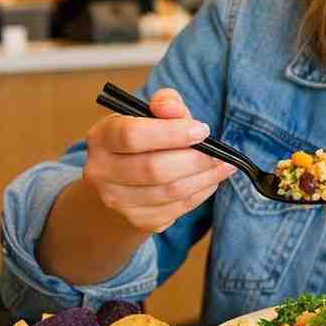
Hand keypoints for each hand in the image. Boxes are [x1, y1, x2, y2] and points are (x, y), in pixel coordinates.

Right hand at [83, 88, 235, 233]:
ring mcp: (117, 201)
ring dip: (205, 178)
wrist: (123, 183)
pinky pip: (177, 208)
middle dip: (195, 159)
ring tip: (224, 165)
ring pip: (170, 191)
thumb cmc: (143, 142)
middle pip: (154, 168)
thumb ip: (166, 104)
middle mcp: (101, 171)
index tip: (203, 130)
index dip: (172, 133)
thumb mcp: (152, 115)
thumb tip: (170, 107)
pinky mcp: (137, 220)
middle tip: (219, 153)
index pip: (132, 135)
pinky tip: (211, 180)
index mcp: (102, 137)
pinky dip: (201, 193)